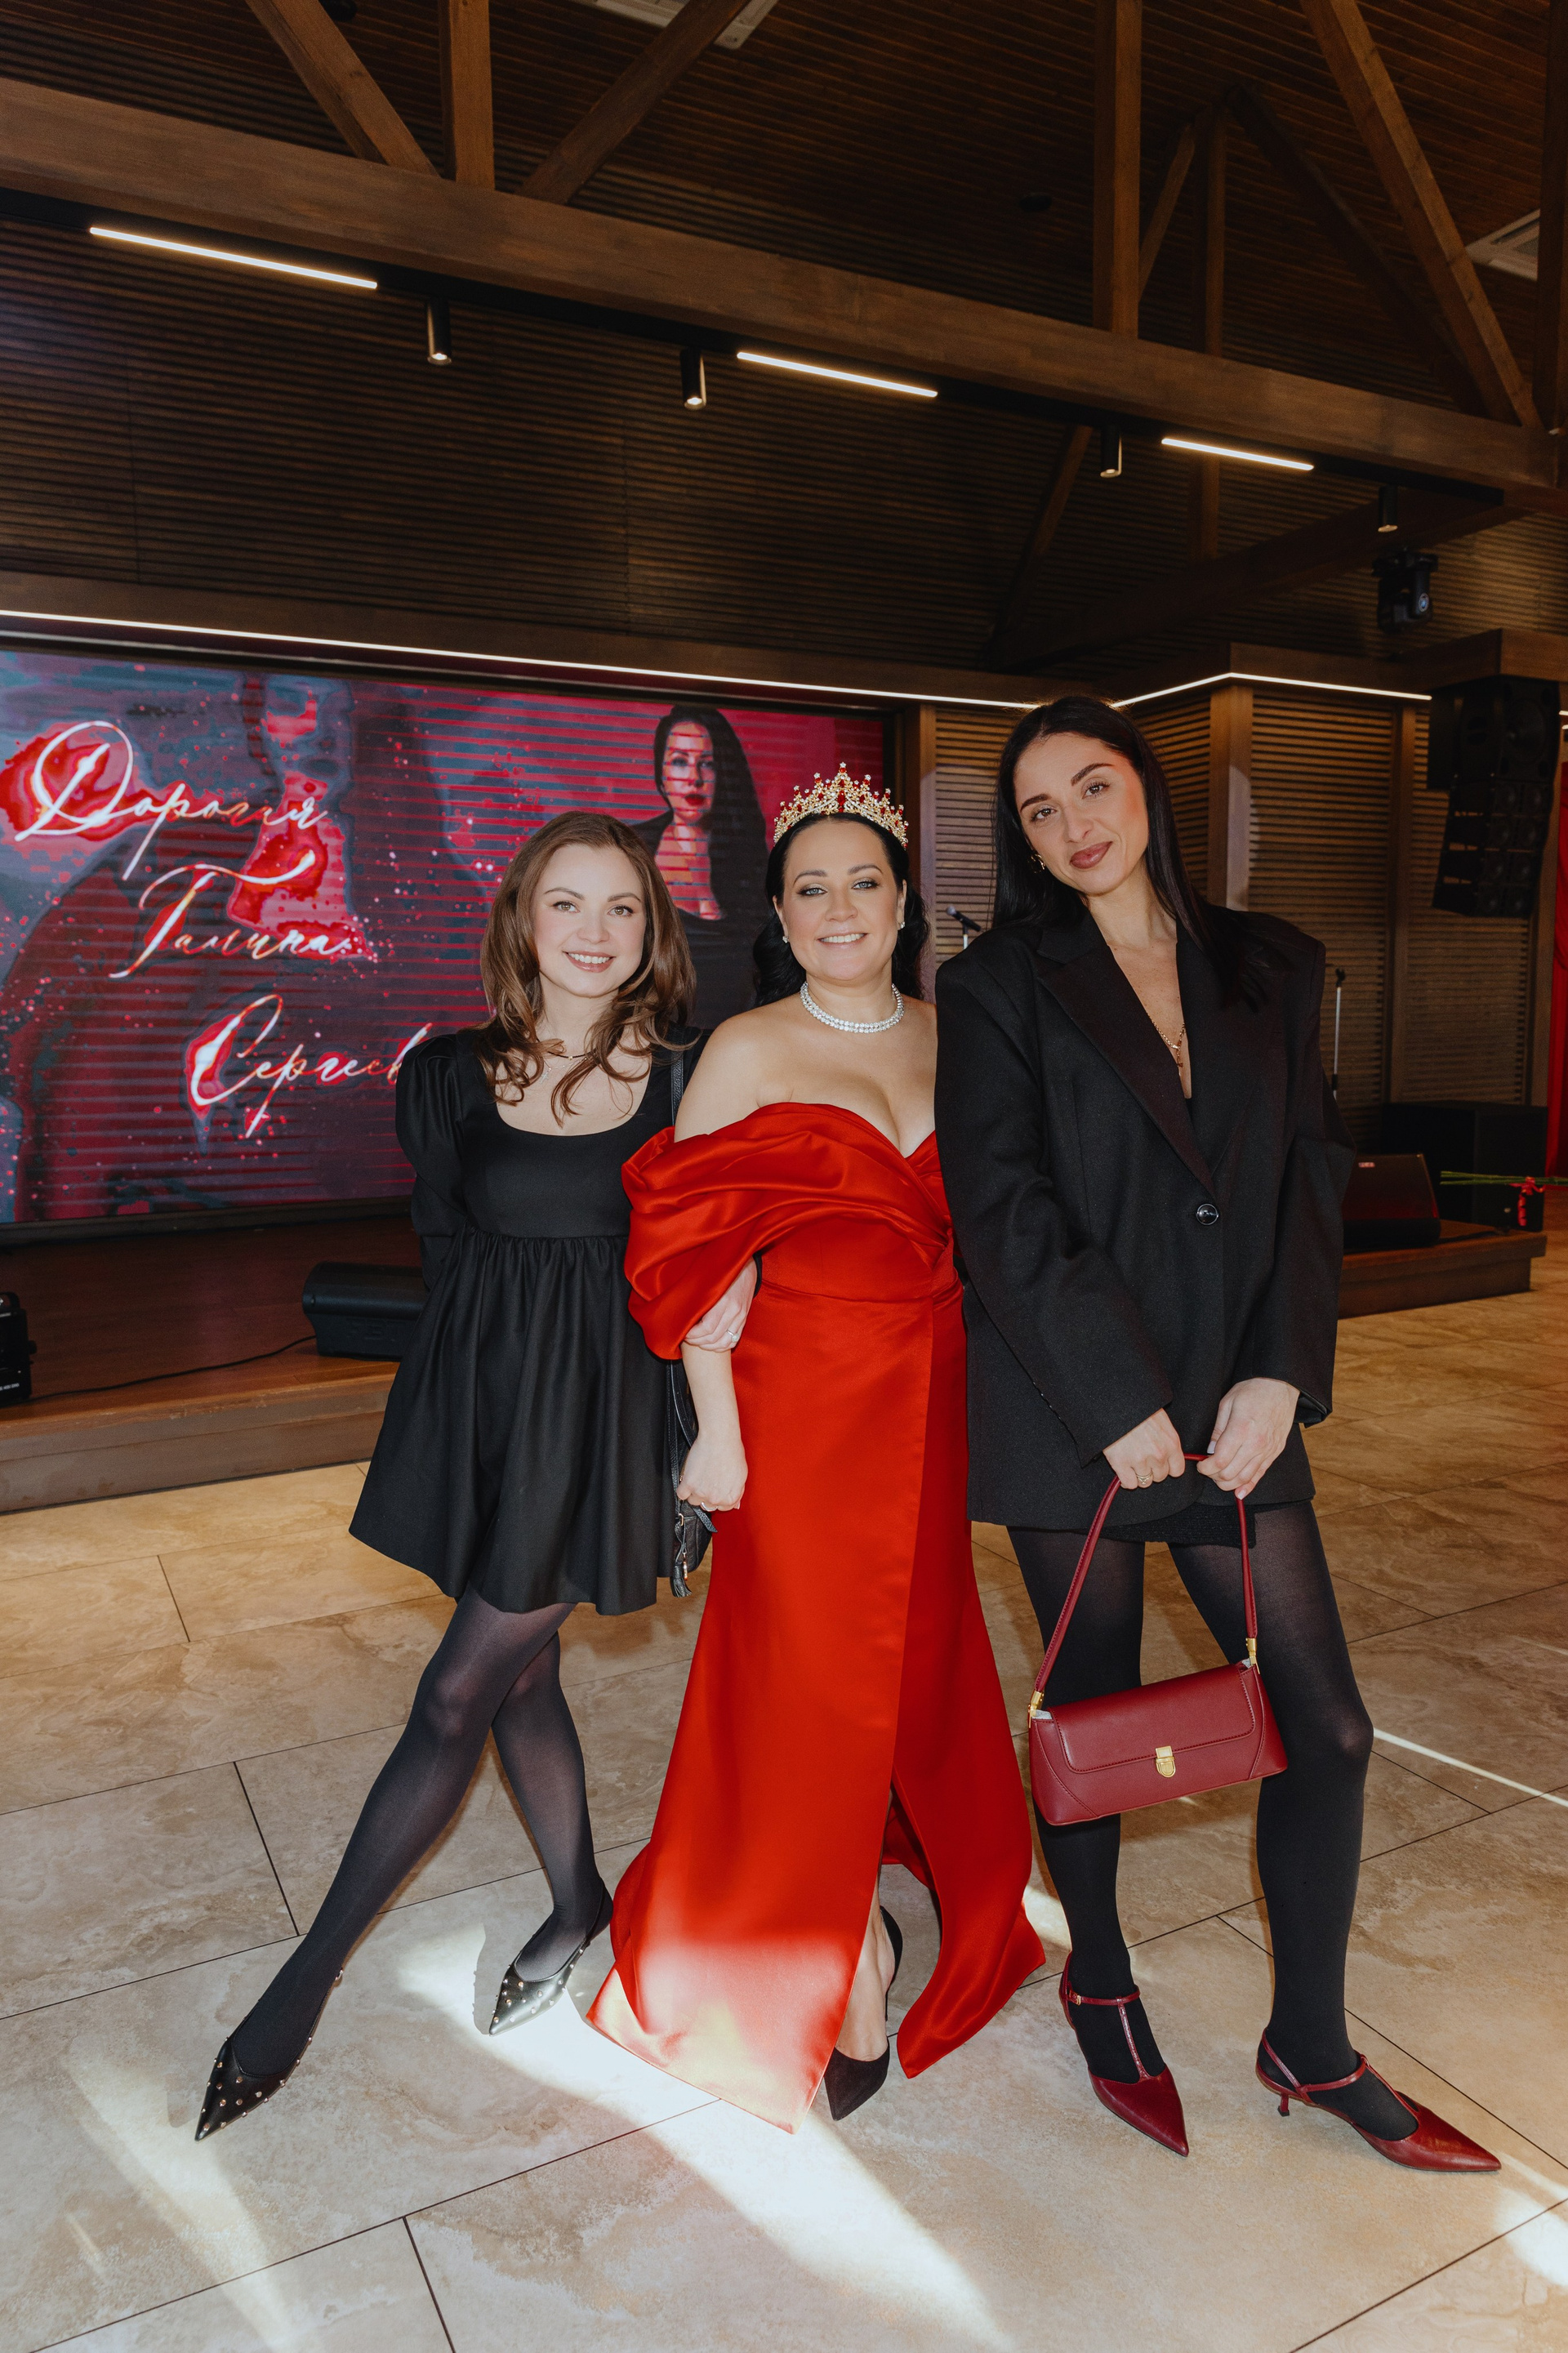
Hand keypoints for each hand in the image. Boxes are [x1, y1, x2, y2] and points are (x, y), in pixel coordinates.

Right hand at [678, 1425, 747, 1512]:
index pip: (723, 1507)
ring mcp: (701, 1493)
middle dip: (707, 1495)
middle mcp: (716, 1498)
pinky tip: (688, 1480)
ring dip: (694, 1492)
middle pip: (708, 1505)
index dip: (720, 1498)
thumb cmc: (732, 1453)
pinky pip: (681, 1494)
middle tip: (708, 1481)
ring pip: (693, 1500)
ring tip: (699, 1478)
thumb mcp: (742, 1475)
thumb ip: (737, 1492)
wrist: (719, 1440)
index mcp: (730, 1498)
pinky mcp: (688, 1484)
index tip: (716, 1491)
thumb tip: (734, 1503)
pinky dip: (683, 1489)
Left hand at [684, 1258, 756, 1352]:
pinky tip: (712, 1344)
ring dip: (709, 1346)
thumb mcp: (707, 1280)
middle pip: (713, 1337)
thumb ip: (696, 1296)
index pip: (707, 1328)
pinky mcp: (744, 1319)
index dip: (693, 1335)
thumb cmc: (722, 1271)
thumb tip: (678, 1309)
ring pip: (724, 1342)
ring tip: (698, 1342)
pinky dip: (722, 1346)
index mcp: (723, 1301)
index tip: (684, 1332)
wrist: (745, 1265)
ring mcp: (740, 1316)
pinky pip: (733, 1340)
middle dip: (697, 1341)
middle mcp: (733, 1311)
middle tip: (687, 1338)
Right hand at [1103, 1407, 1184, 1492]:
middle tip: (1142, 1458)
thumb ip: (1166, 1440)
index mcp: (1171, 1443)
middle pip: (1160, 1477)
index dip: (1168, 1468)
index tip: (1160, 1464)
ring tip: (1132, 1461)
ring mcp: (1140, 1460)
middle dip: (1152, 1470)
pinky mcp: (1121, 1463)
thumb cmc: (1139, 1409)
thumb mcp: (1161, 1421)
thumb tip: (1167, 1455)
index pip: (1177, 1470)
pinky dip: (1126, 1479)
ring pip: (1145, 1482)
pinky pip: (1129, 1484)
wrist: (1117, 1402)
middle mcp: (1158, 1454)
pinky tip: (1124, 1469)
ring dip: (1138, 1474)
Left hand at [1196, 1378, 1298, 1498]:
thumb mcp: (1227, 1403)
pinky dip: (1248, 1486)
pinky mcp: (1275, 1452)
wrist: (1281, 1387)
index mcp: (1241, 1430)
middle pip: (1231, 1473)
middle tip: (1208, 1470)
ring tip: (1219, 1479)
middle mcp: (1256, 1444)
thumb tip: (1210, 1451)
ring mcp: (1268, 1450)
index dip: (1206, 1467)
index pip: (1220, 1461)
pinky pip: (1260, 1475)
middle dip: (1214, 1476)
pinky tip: (1239, 1492)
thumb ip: (1218, 1430)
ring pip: (1245, 1478)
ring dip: (1229, 1483)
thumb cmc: (1253, 1391)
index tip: (1200, 1465)